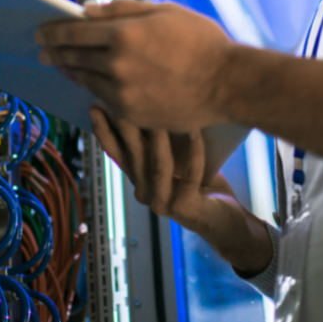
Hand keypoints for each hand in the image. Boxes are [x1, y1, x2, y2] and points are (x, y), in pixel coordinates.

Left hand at [36, 0, 235, 131]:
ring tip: (63, 66)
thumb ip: (122, 10)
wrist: (228, 84)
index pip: (74, 31)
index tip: (40, 32)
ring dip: (70, 72)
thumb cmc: (202, 42)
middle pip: (74, 57)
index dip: (52, 31)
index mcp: (124, 33)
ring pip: (86, 81)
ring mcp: (123, 93)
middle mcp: (117, 65)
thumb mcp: (164, 12)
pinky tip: (89, 85)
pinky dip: (93, 90)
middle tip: (42, 50)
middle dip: (54, 52)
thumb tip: (86, 10)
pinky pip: (104, 100)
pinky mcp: (133, 114)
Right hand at [90, 108, 272, 273]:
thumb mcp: (178, 161)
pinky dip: (194, 153)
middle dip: (128, 126)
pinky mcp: (184, 208)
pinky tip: (196, 133)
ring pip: (158, 165)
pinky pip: (190, 175)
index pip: (116, 154)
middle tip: (125, 100)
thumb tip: (157, 104)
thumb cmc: (203, 185)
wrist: (226, 221)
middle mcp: (145, 193)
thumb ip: (164, 143)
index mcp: (140, 180)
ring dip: (160, 136)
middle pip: (134, 156)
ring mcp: (162, 203)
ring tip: (162, 110)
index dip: (105, 131)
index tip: (95, 106)